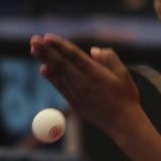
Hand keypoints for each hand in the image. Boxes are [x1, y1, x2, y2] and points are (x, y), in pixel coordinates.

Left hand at [29, 34, 144, 139]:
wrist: (123, 123)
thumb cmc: (126, 97)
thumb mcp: (124, 74)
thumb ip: (110, 58)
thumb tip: (93, 50)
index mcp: (95, 73)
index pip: (74, 55)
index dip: (59, 45)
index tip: (47, 37)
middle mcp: (83, 82)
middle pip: (61, 63)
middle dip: (46, 50)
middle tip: (34, 39)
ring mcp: (77, 93)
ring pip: (58, 73)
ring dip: (45, 60)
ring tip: (34, 49)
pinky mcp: (75, 102)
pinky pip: (60, 87)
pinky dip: (51, 77)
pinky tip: (43, 68)